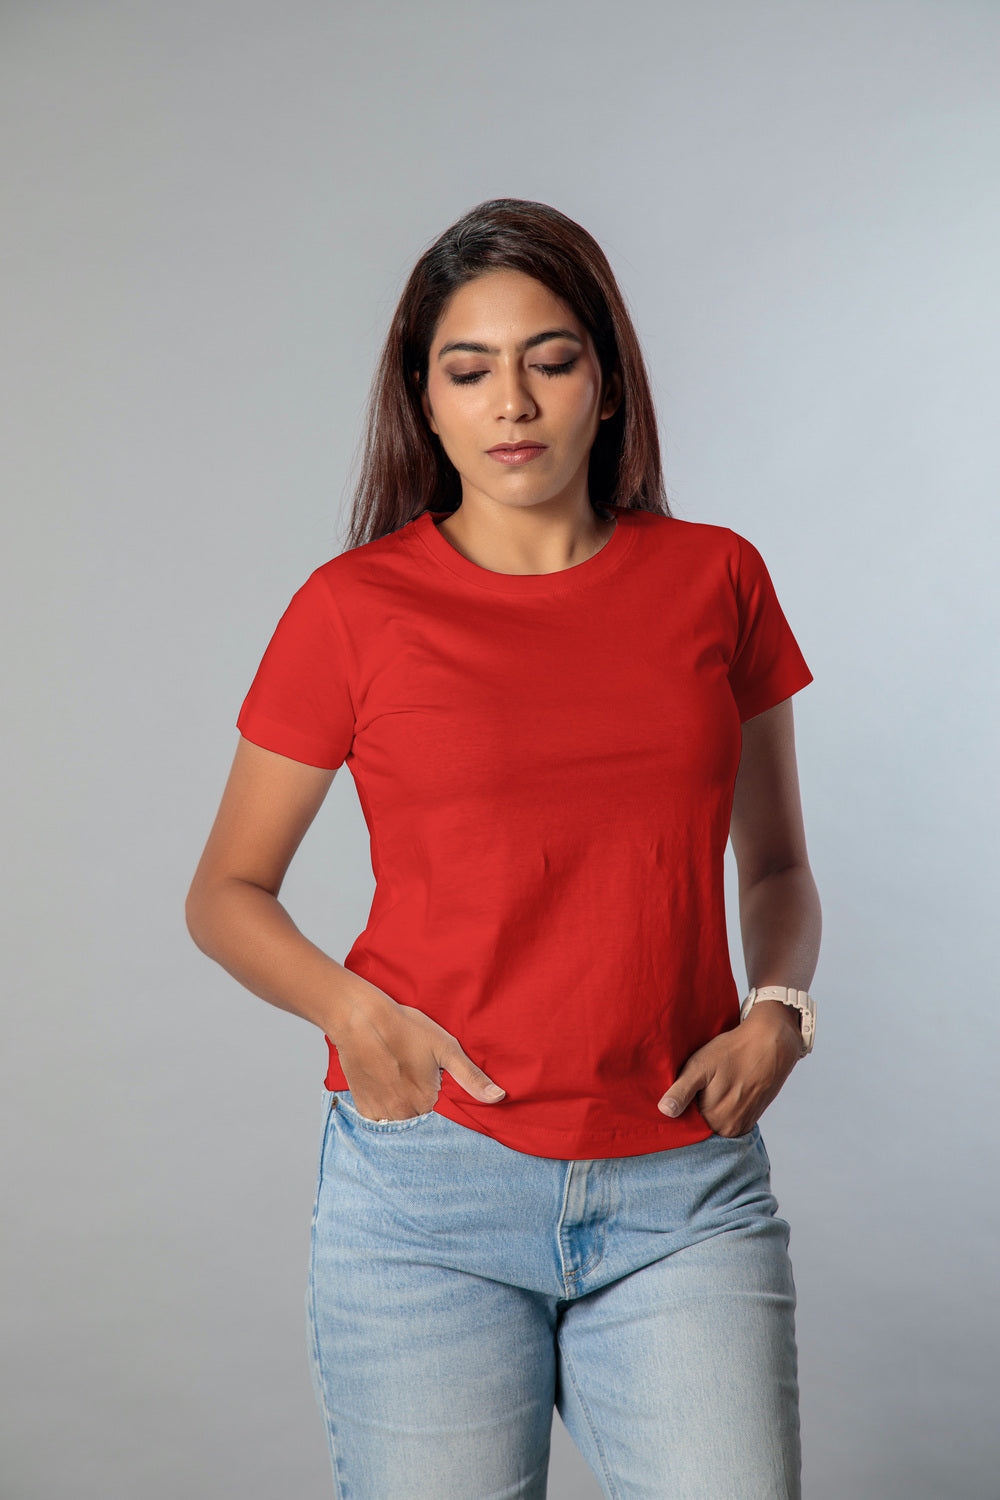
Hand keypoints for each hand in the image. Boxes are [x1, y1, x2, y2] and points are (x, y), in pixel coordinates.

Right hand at [334, 989, 504, 1120]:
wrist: (359, 1019)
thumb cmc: (405, 1028)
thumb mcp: (445, 1047)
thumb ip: (471, 1077)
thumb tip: (499, 1097)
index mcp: (427, 1102)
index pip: (446, 1123)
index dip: (447, 1109)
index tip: (442, 1093)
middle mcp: (403, 1114)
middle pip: (422, 1125)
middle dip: (427, 1112)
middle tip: (420, 1085)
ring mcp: (381, 1113)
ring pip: (401, 1124)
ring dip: (406, 1113)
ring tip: (405, 1087)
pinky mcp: (363, 1107)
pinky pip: (380, 1121)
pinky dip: (387, 1111)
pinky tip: (389, 1089)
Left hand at [657, 1001, 801, 1136]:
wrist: (770, 1044)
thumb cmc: (732, 1052)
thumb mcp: (699, 1066)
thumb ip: (681, 1091)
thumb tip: (664, 1111)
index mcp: (714, 1120)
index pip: (686, 1123)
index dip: (680, 1106)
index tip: (680, 1089)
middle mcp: (730, 1129)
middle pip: (701, 1123)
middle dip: (694, 1107)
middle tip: (698, 1083)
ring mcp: (743, 1125)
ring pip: (715, 1120)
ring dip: (710, 1107)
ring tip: (713, 1084)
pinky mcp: (751, 1118)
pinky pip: (729, 1117)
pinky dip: (724, 1107)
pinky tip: (725, 1088)